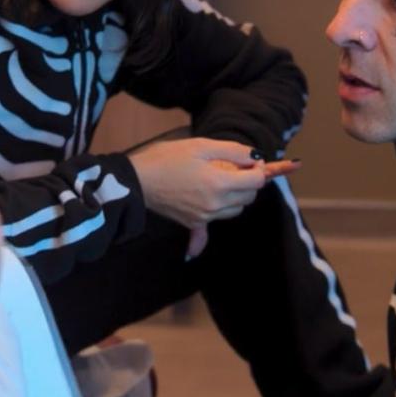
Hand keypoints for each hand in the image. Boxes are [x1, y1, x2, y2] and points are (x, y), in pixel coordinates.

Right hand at [129, 137, 265, 227]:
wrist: (137, 180)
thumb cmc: (166, 159)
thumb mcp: (201, 146)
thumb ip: (232, 151)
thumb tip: (255, 157)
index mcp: (219, 183)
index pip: (256, 182)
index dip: (258, 169)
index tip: (251, 162)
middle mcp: (215, 204)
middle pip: (249, 197)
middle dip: (249, 182)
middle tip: (237, 168)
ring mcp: (204, 216)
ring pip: (235, 210)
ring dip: (236, 197)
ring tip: (221, 182)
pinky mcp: (193, 222)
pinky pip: (208, 232)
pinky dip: (206, 236)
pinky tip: (195, 250)